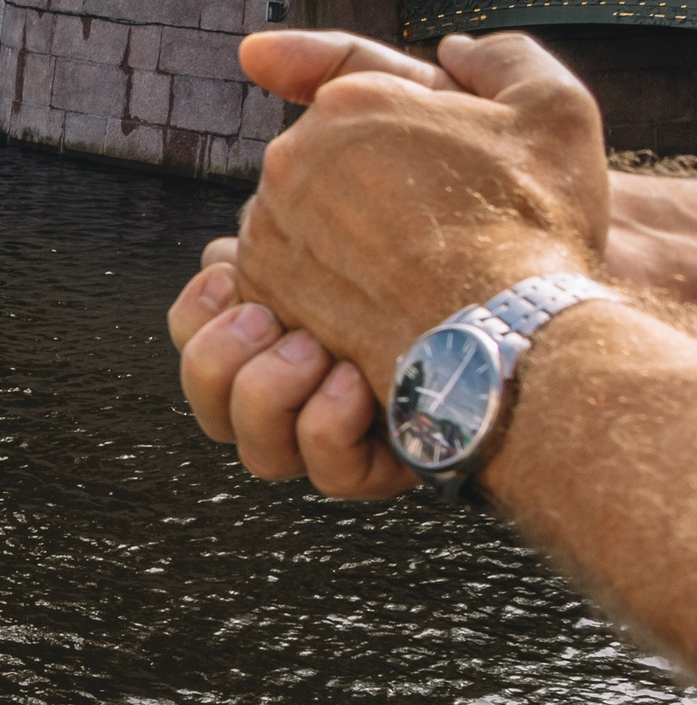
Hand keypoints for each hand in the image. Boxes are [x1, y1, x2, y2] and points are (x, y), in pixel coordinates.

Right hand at [168, 243, 416, 497]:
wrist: (510, 308)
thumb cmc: (433, 263)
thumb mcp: (343, 234)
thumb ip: (281, 233)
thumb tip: (225, 253)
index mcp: (271, 341)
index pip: (194, 345)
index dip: (195, 318)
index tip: (229, 278)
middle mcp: (291, 402)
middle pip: (210, 408)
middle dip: (219, 360)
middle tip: (267, 318)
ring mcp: (330, 444)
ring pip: (257, 454)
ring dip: (268, 393)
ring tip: (316, 349)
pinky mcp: (377, 471)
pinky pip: (326, 471)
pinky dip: (327, 423)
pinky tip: (357, 377)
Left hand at [221, 30, 696, 301]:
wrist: (497, 335)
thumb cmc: (533, 224)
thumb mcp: (554, 109)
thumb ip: (503, 58)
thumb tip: (455, 47)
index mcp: (352, 100)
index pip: (357, 98)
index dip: (388, 127)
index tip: (399, 155)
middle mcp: (293, 155)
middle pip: (324, 159)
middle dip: (365, 181)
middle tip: (428, 224)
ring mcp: (269, 224)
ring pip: (297, 216)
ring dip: (335, 234)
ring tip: (405, 269)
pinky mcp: (261, 288)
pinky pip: (279, 274)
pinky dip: (314, 284)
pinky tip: (368, 300)